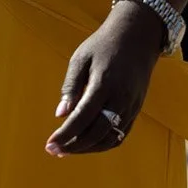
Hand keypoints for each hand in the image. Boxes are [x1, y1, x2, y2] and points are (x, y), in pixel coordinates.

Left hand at [47, 3, 165, 156]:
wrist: (137, 37)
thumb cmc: (102, 45)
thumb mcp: (80, 58)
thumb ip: (71, 87)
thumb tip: (60, 115)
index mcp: (104, 84)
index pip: (82, 117)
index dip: (65, 134)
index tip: (49, 144)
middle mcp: (120, 98)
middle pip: (97, 133)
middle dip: (74, 146)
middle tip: (54, 150)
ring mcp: (131, 106)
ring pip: (110, 138)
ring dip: (88, 148)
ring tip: (67, 149)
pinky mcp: (136, 109)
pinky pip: (121, 134)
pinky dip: (103, 143)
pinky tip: (87, 143)